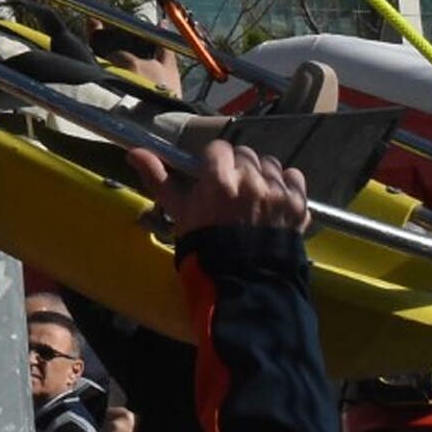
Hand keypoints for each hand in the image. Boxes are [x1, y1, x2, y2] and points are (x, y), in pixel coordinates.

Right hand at [124, 140, 309, 237]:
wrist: (243, 283)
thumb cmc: (205, 246)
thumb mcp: (178, 212)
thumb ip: (158, 179)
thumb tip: (134, 152)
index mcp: (219, 181)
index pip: (219, 149)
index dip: (214, 162)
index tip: (213, 176)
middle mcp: (251, 181)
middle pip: (245, 154)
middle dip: (237, 168)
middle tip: (233, 190)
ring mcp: (277, 193)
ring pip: (269, 164)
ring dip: (261, 175)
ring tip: (255, 197)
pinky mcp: (297, 204)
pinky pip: (294, 176)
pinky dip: (285, 184)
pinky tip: (274, 199)